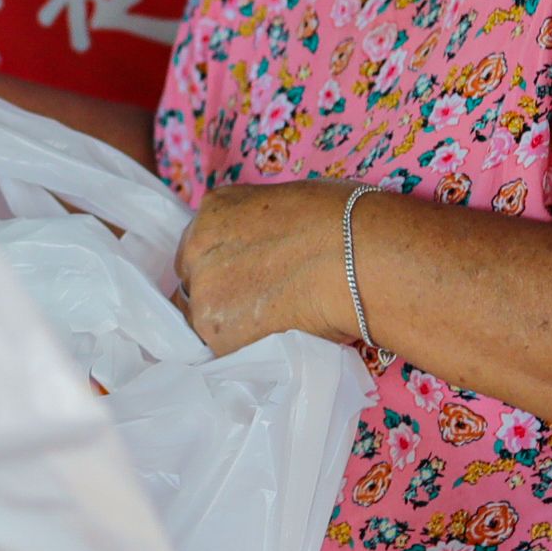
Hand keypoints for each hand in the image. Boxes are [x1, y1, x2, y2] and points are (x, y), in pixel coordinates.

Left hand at [171, 181, 363, 355]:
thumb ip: (260, 226)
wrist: (358, 258)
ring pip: (202, 317)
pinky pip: (219, 347)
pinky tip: (271, 341)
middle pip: (194, 281)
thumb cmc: (345, 222)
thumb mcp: (288, 202)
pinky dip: (241, 348)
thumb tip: (267, 247)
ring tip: (271, 326)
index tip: (245, 278)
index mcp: (214, 209)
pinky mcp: (214, 331)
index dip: (224, 266)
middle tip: (258, 305)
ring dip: (228, 324)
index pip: (201, 247)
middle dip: (220, 293)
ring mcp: (202, 290)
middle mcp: (196, 246)